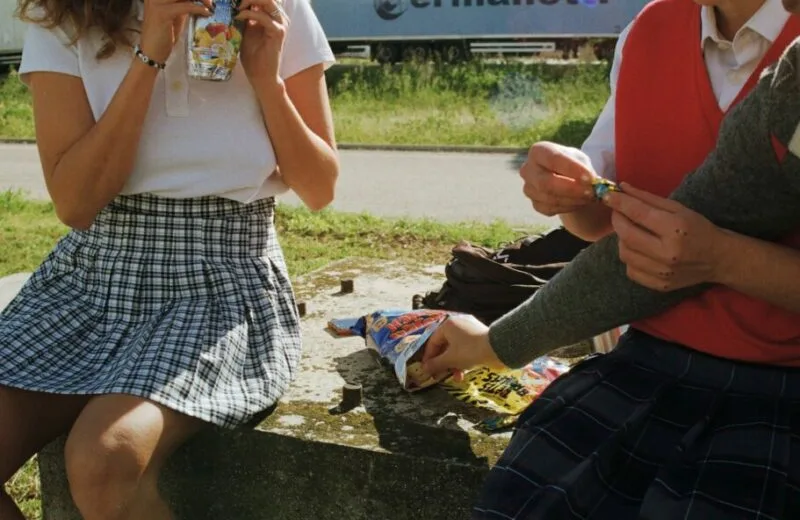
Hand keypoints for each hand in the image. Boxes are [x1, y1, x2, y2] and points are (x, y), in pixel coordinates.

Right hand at [140, 0, 211, 63]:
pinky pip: (185, 6)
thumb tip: (197, 0)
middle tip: (210, 1)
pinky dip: (198, 8)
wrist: (151, 53)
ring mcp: (157, 2)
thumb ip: (182, 5)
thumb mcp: (175, 15)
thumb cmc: (163, 35)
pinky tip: (206, 12)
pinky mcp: (163, 13)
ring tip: (210, 5)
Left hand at [237, 0, 287, 85]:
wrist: (260, 74)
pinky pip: (263, 17)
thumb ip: (245, 15)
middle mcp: (279, 17)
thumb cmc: (253, 55)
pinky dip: (249, 14)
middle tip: (234, 1)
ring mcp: (281, 24)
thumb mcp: (245, 29)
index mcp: (273, 15)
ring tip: (236, 7)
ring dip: (249, 0)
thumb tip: (234, 2)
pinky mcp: (278, 33)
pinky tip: (238, 17)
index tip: (234, 0)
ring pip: (268, 0)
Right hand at [421, 315, 505, 381]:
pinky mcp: (480, 337)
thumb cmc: (470, 350)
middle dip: (443, 363)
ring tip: (456, 377)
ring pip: (456, 349)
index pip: (433, 341)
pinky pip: (466, 349)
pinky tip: (464, 372)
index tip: (427, 369)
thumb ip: (435, 364)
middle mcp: (458, 324)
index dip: (429, 357)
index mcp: (448, 324)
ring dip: (454, 364)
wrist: (497, 348)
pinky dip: (464, 360)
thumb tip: (424, 369)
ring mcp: (470, 329)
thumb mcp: (450, 359)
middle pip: (445, 345)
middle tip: (440, 375)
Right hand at [521, 141, 597, 216]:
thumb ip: (584, 168)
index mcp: (538, 151)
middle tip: (591, 191)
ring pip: (550, 198)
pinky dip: (569, 207)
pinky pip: (551, 209)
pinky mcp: (535, 205)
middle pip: (545, 183)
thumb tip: (594, 182)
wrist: (565, 178)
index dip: (571, 169)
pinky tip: (580, 201)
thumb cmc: (572, 163)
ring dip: (574, 199)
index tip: (590, 177)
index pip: (553, 159)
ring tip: (591, 195)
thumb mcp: (579, 159)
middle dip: (571, 189)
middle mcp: (528, 170)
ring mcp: (529, 189)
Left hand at [603, 182, 727, 290]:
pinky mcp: (659, 285)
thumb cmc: (698, 228)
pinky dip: (630, 258)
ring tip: (632, 232)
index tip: (608, 196)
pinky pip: (631, 270)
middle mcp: (668, 253)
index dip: (619, 203)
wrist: (719, 259)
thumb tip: (621, 188)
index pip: (638, 213)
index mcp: (676, 229)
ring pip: (625, 254)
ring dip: (622, 240)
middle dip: (617, 220)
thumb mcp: (678, 208)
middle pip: (626, 236)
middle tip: (618, 212)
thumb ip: (647, 199)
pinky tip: (639, 250)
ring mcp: (663, 273)